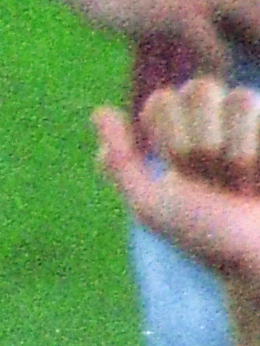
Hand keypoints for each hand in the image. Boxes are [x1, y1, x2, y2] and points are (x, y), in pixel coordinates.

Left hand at [101, 74, 259, 297]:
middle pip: (198, 88)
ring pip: (238, 97)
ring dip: (235, 149)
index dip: (169, 137)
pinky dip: (259, 151)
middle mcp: (216, 124)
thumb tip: (100, 110)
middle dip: (201, 143)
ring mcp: (253, 125)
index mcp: (179, 138)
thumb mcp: (152, 204)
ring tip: (242, 181)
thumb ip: (122, 160)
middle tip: (214, 180)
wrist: (257, 256)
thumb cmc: (207, 235)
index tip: (181, 173)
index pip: (161, 100)